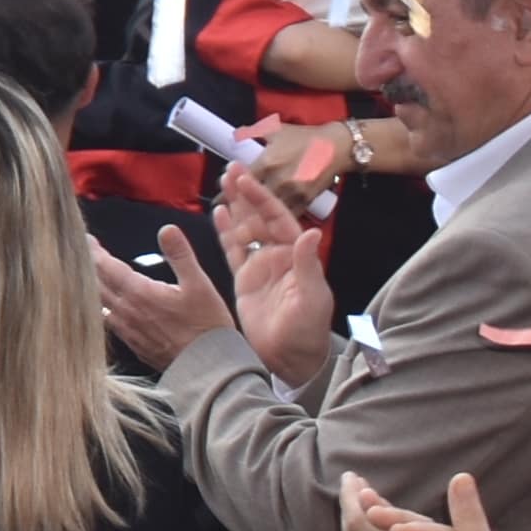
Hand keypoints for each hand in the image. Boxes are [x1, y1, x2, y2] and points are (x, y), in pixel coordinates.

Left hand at [92, 225, 243, 369]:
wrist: (210, 368)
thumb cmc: (208, 327)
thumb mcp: (199, 284)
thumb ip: (180, 255)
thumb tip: (167, 229)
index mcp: (140, 294)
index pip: (107, 267)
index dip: (94, 252)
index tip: (86, 240)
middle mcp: (128, 312)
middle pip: (98, 285)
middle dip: (90, 267)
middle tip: (85, 254)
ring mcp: (129, 331)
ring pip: (101, 305)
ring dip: (94, 288)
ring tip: (92, 277)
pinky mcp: (134, 345)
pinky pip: (110, 323)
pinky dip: (103, 309)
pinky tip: (107, 308)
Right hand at [211, 156, 339, 378]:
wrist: (290, 360)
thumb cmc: (307, 331)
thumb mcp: (311, 298)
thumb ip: (308, 265)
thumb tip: (312, 233)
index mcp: (296, 256)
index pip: (278, 218)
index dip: (262, 198)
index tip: (247, 179)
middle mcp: (278, 256)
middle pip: (260, 218)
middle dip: (247, 194)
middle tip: (230, 170)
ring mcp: (261, 267)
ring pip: (245, 229)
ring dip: (236, 206)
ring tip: (223, 183)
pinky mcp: (245, 280)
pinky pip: (234, 250)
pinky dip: (225, 231)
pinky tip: (218, 213)